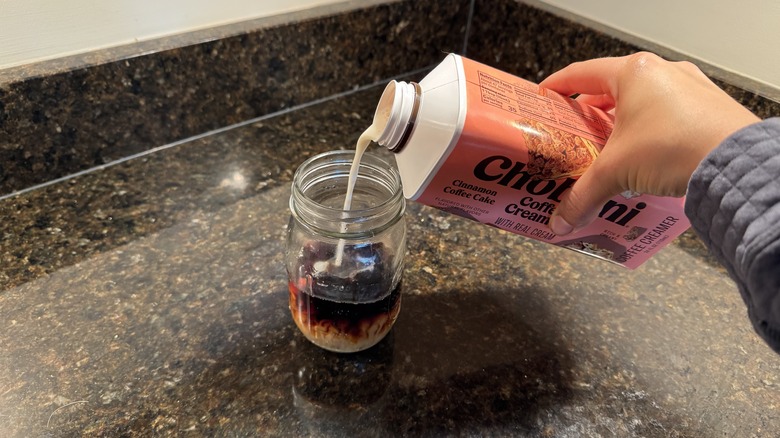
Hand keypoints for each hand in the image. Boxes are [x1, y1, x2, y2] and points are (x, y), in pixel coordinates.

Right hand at [538, 52, 760, 234]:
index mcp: (633, 73)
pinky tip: (643, 159)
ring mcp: (689, 88)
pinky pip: (668, 116)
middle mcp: (662, 73)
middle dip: (590, 115)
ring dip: (621, 125)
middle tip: (573, 135)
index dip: (558, 86)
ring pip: (642, 103)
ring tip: (607, 151)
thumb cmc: (676, 147)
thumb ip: (582, 195)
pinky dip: (649, 133)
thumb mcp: (616, 172)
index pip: (581, 73)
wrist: (735, 164)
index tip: (544, 99)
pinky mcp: (708, 108)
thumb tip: (561, 220)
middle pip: (612, 90)